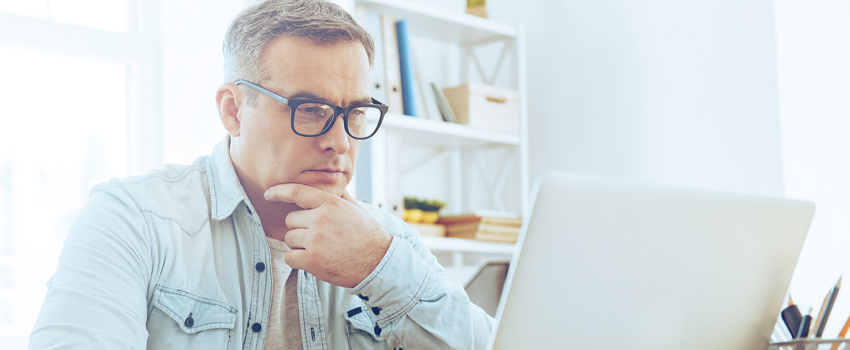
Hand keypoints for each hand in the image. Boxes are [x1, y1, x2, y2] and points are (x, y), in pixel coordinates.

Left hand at [264, 184, 392, 287]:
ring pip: (290, 239)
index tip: (268, 194)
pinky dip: (298, 261)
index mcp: (331, 204)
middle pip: (291, 220)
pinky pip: (290, 257)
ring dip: (299, 245)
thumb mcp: (357, 209)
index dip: (279, 191)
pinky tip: (313, 261)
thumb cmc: (368, 235)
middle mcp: (321, 219)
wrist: (378, 263)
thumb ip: (340, 197)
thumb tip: (334, 184)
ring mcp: (316, 240)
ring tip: (319, 249)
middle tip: (317, 237)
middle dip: (299, 228)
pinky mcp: (312, 260)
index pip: (298, 192)